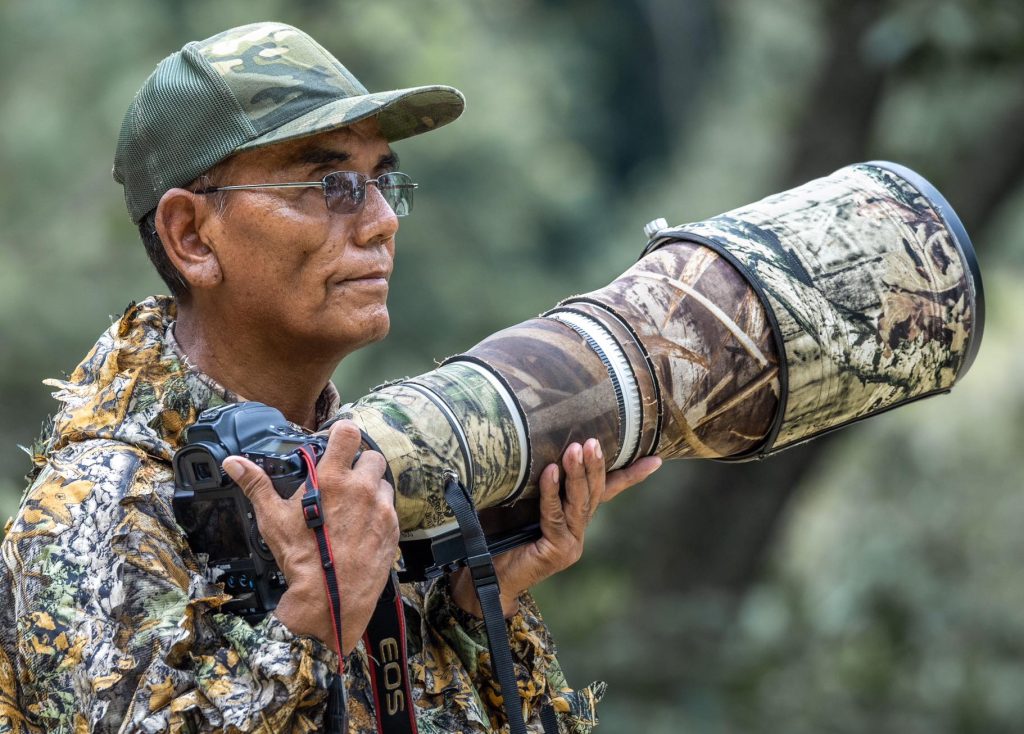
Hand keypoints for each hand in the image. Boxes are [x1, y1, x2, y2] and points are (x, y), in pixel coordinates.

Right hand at [222, 420, 398, 654]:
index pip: (349, 433)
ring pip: (383, 483)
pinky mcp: (393, 529)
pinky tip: (363, 526)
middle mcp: (362, 489)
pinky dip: (379, 512)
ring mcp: (381, 509)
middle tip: (346, 479)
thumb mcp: (273, 519)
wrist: (330, 599)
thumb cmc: (301, 559)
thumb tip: (234, 463)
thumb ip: (256, 485)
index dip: (344, 432)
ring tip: (354, 505)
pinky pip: (391, 509)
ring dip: (372, 488)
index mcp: (333, 479)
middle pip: (372, 456)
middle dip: (360, 463)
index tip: (338, 438)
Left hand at [450, 439, 661, 616]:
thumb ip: (531, 481)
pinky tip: (550, 471)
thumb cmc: (496, 536)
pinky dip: (551, 492)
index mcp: (574, 519)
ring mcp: (570, 543)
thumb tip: (529, 440)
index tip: (656, 459)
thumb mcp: (518, 503)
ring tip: (576, 449)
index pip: (607, 492)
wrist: (483, 578)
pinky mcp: (556, 551)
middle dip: (597, 466)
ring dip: (579, 474)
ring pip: (580, 503)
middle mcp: (577, 532)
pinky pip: (554, 515)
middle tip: (593, 441)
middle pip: (595, 493)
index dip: (630, 476)